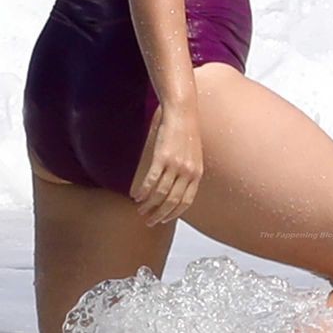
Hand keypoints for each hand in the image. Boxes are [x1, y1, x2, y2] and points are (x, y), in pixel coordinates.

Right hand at [131, 104, 202, 225]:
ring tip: (140, 209)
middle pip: (172, 201)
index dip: (173, 214)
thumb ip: (187, 172)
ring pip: (160, 193)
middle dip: (159, 214)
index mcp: (197, 173)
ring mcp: (175, 165)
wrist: (182, 111)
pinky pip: (151, 180)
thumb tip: (177, 186)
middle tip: (149, 221)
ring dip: (148, 204)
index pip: (186, 202)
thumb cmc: (185, 131)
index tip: (163, 220)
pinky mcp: (162, 156)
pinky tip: (135, 196)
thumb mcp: (193, 155)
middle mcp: (188, 172)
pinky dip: (142, 191)